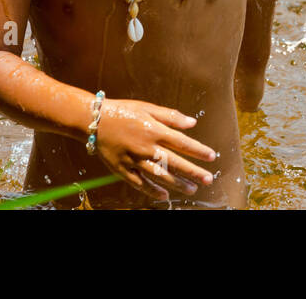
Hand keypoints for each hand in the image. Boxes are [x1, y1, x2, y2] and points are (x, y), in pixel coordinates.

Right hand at [93, 98, 217, 200]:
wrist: (94, 120)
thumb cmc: (124, 111)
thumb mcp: (148, 108)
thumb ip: (171, 116)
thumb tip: (193, 123)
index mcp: (154, 130)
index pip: (182, 142)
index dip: (198, 150)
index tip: (212, 157)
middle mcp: (146, 147)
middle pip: (174, 162)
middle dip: (193, 172)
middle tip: (209, 179)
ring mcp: (134, 160)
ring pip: (159, 176)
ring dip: (177, 184)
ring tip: (192, 189)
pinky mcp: (122, 169)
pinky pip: (139, 183)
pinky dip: (152, 191)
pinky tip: (164, 196)